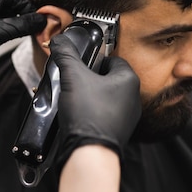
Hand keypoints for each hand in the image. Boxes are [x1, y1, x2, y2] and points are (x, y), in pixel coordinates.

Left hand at [0, 0, 45, 94]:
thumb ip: (19, 25)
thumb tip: (41, 20)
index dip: (25, 6)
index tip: (38, 19)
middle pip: (7, 5)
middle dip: (21, 16)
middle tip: (36, 28)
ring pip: (2, 17)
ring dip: (15, 25)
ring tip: (27, 34)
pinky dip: (6, 32)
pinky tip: (14, 38)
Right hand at [50, 34, 140, 161]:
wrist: (89, 151)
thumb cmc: (87, 113)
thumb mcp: (72, 76)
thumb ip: (66, 55)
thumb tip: (59, 40)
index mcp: (129, 80)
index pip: (112, 59)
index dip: (92, 59)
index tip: (78, 64)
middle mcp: (133, 98)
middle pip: (107, 78)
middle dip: (88, 78)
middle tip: (71, 81)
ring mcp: (126, 117)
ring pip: (104, 97)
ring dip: (88, 96)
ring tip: (71, 99)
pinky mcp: (117, 131)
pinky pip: (103, 114)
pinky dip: (90, 112)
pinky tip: (76, 115)